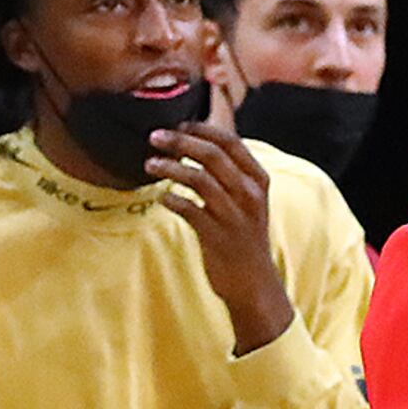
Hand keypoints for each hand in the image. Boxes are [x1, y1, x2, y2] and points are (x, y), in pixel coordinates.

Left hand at [149, 120, 291, 352]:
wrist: (254, 284)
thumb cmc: (245, 238)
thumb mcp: (248, 202)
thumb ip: (230, 174)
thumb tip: (199, 144)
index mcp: (258, 180)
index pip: (231, 142)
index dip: (202, 129)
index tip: (179, 124)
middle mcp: (249, 194)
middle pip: (212, 155)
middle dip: (180, 141)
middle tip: (155, 136)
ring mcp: (233, 216)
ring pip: (198, 179)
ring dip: (170, 167)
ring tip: (149, 164)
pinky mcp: (216, 236)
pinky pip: (188, 209)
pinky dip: (171, 199)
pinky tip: (161, 197)